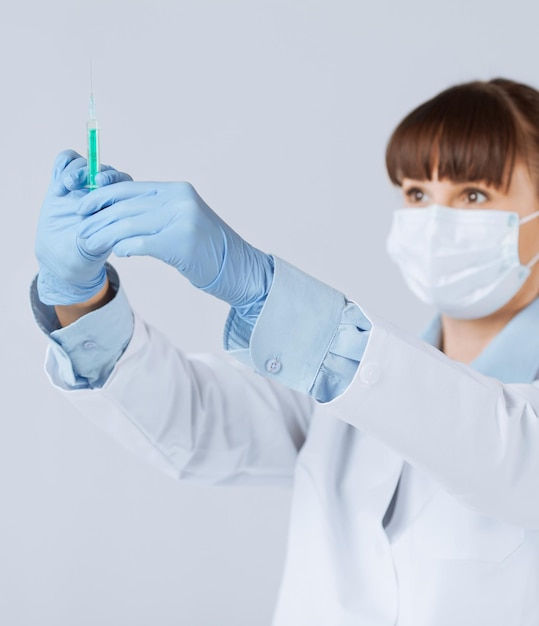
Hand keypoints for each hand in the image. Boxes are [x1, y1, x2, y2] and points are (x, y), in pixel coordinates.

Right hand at [35, 150, 131, 304]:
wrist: (61, 256)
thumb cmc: (84, 253)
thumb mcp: (96, 245)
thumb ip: (103, 231)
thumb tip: (112, 220)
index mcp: (118, 203)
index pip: (122, 181)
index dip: (112, 178)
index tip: (99, 184)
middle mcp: (102, 191)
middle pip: (101, 168)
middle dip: (87, 172)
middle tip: (73, 184)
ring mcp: (82, 185)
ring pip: (83, 164)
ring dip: (72, 172)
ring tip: (62, 189)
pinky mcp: (63, 182)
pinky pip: (65, 161)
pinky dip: (61, 165)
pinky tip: (57, 185)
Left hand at [76, 181, 273, 311]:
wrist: (239, 268)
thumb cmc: (208, 249)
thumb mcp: (183, 220)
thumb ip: (157, 212)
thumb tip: (120, 213)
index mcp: (177, 190)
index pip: (130, 188)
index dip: (101, 196)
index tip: (83, 207)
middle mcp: (179, 199)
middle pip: (126, 205)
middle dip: (98, 218)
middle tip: (80, 230)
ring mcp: (183, 219)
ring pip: (130, 223)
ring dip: (105, 235)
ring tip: (90, 244)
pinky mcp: (182, 243)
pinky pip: (142, 243)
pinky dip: (126, 247)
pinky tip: (119, 253)